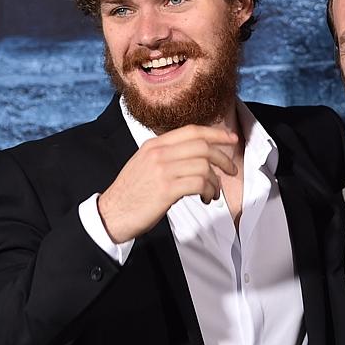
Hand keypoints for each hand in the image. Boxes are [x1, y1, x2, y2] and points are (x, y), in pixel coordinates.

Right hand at [98, 125, 238, 242]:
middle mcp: (158, 153)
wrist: (112, 214)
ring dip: (215, 181)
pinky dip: (209, 191)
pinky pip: (199, 183)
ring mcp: (162, 170)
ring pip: (204, 166)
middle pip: (202, 146)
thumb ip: (168, 155)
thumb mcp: (146, 163)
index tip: (231, 138)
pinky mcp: (166, 190)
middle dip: (223, 158)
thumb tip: (198, 156)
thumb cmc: (132, 193)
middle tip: (231, 170)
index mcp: (154, 145)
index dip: (216, 133)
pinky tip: (206, 199)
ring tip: (212, 193)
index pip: (192, 131)